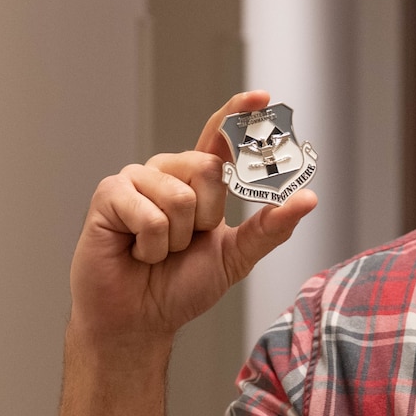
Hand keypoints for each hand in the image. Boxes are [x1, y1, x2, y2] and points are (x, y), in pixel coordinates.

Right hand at [67, 91, 316, 348]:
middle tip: (187, 241)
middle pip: (208, 168)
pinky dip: (150, 244)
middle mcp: (168, 171)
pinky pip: (149, 213)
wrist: (141, 318)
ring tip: (158, 250)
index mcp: (198, 180)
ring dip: (176, 239)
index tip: (263, 97)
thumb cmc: (181, 286)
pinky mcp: (109, 194)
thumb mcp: (236, 257)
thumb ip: (270, 227)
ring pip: (180, 196)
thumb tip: (307, 199)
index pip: (221, 136)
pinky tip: (136, 251)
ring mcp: (137, 179)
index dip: (239, 112)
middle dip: (207, 217)